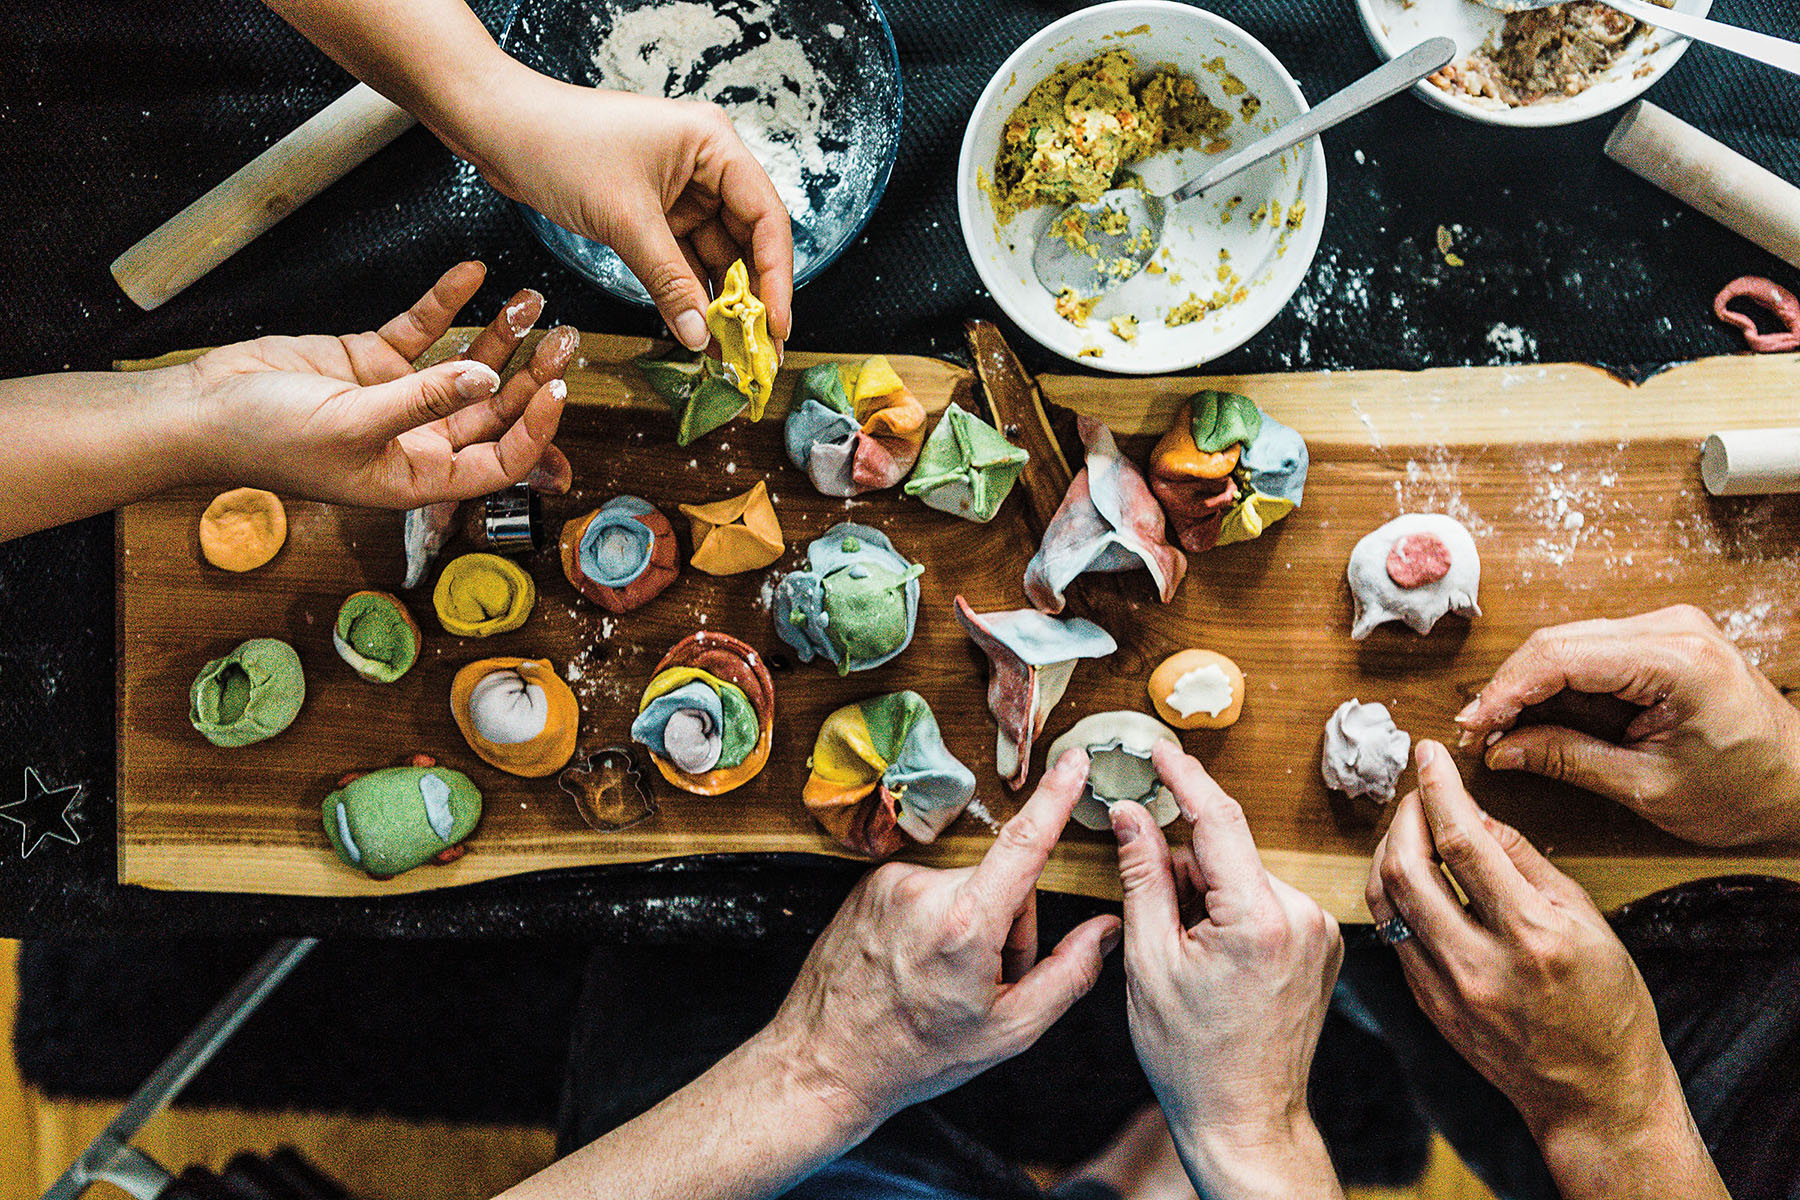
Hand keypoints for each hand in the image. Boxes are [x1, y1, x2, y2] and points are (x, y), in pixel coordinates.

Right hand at [180, 261, 575, 507]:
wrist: (204, 409)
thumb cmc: (267, 440)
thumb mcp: (352, 424)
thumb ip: (422, 398)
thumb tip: (484, 378)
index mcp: (418, 475)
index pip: (499, 460)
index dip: (534, 429)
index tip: (556, 388)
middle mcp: (417, 439)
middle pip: (492, 410)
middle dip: (529, 374)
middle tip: (563, 338)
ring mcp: (399, 398)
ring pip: (467, 366)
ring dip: (500, 335)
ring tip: (531, 299)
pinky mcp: (373, 361)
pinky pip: (423, 331)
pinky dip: (446, 303)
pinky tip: (471, 274)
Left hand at [462, 77, 792, 353]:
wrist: (499, 128)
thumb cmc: (560, 144)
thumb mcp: (624, 220)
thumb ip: (669, 280)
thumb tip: (700, 335)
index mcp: (713, 144)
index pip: (766, 218)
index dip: (777, 277)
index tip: (775, 326)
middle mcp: (706, 165)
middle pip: (747, 240)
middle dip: (751, 297)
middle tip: (758, 351)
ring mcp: (681, 190)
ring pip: (716, 255)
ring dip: (721, 303)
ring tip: (730, 351)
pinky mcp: (654, 211)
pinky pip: (683, 259)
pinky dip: (689, 293)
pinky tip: (697, 330)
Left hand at [761, 750, 1121, 1132]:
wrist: (826, 1062)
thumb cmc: (916, 1055)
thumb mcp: (1009, 1031)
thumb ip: (1071, 973)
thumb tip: (1108, 930)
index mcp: (965, 924)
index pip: (1024, 844)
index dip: (1055, 798)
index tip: (1073, 761)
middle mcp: (923, 890)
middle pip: (1002, 882)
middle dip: (1009, 925)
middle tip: (988, 980)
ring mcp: (891, 882)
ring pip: (964, 886)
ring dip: (970, 922)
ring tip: (946, 977)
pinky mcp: (870, 882)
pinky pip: (928, 889)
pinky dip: (936, 919)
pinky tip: (919, 963)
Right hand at [1112, 742, 1344, 1199]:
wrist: (1245, 1119)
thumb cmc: (1192, 1055)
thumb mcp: (1149, 961)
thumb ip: (1142, 877)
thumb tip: (1132, 814)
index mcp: (1259, 919)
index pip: (1217, 820)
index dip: (1183, 778)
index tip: (1159, 750)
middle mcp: (1303, 916)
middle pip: (1227, 851)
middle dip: (1182, 865)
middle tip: (1152, 912)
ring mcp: (1320, 930)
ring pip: (1245, 875)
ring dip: (1207, 891)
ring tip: (1186, 952)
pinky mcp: (1323, 943)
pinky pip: (1266, 899)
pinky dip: (1232, 910)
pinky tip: (1213, 955)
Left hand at [1367, 741, 1726, 1199]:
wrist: (1594, 1093)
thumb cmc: (1607, 1004)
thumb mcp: (1587, 919)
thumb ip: (1525, 861)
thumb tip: (1473, 813)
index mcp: (1532, 935)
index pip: (1462, 841)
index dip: (1438, 789)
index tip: (1428, 756)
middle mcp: (1480, 963)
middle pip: (1405, 867)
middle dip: (1402, 815)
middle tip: (1414, 791)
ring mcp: (1446, 989)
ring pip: (1384, 901)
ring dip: (1385, 851)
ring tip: (1406, 827)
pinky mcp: (1428, 1006)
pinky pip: (1393, 935)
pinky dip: (1392, 895)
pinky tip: (1408, 875)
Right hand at [1455, 605, 1799, 845]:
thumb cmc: (1748, 789)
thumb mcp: (1648, 787)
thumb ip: (1568, 759)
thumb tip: (1504, 748)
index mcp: (1676, 661)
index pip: (1561, 656)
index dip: (1505, 691)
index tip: (1474, 725)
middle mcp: (1673, 629)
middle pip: (1557, 643)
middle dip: (1508, 690)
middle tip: (1476, 733)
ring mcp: (1668, 630)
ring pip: (1567, 645)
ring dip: (1528, 688)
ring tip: (1499, 732)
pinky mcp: (1662, 641)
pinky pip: (1590, 653)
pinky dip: (1557, 686)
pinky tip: (1535, 717)